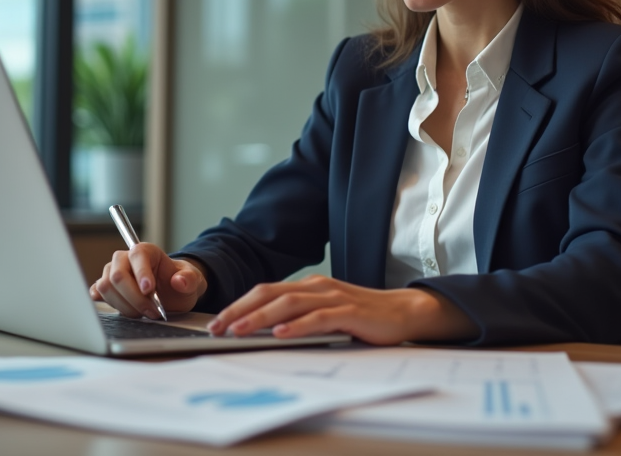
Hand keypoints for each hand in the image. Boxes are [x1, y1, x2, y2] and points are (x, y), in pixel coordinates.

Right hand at [89, 243, 207, 318]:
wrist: (172, 293)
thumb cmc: (179, 282)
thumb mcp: (193, 280)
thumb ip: (189, 280)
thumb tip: (179, 281)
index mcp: (146, 251)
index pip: (137, 255)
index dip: (141, 273)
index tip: (149, 290)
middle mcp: (125, 259)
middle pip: (118, 275)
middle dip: (135, 298)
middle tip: (153, 311)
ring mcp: (113, 273)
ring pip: (106, 288)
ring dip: (125, 306)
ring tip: (144, 313)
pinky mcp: (107, 288)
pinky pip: (98, 293)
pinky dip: (108, 303)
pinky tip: (122, 308)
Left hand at [206, 275, 477, 344]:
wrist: (404, 312)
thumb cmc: (363, 317)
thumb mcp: (326, 314)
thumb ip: (300, 318)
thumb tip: (265, 333)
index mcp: (308, 286)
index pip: (265, 291)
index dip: (239, 305)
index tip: (217, 322)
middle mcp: (317, 286)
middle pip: (269, 293)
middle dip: (239, 310)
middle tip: (216, 328)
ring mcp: (333, 297)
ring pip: (289, 303)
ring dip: (260, 317)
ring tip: (239, 331)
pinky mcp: (349, 312)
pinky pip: (319, 317)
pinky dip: (298, 325)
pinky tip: (281, 334)